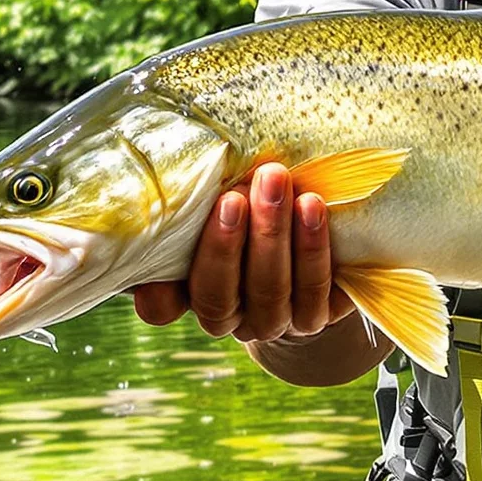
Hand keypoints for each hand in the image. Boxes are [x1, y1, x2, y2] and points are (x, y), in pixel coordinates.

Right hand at [130, 161, 354, 343]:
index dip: (156, 290)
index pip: (161, 306)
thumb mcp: (224, 197)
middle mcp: (229, 315)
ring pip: (268, 292)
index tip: (159, 246)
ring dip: (271, 234)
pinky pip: (312, 290)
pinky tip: (313, 206)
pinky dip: (311, 248)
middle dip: (224, 245)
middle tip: (233, 197)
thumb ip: (202, 193)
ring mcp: (273, 321)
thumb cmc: (256, 205)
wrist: (324, 239)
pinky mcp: (315, 317)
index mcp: (192, 291)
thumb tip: (180, 158)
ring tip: (275, 182)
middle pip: (217, 297)